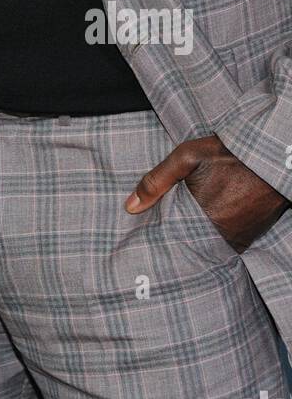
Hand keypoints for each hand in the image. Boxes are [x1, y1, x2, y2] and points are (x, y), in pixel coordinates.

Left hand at [124, 133, 290, 252]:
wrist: (267, 156)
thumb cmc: (226, 154)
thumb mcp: (186, 157)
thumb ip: (156, 182)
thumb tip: (130, 207)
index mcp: (201, 217)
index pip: (172, 237)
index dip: (162, 234)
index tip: (152, 234)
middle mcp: (220, 233)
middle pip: (190, 243)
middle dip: (180, 237)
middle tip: (172, 228)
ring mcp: (238, 237)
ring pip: (208, 245)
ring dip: (199, 237)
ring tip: (191, 224)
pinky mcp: (250, 236)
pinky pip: (227, 244)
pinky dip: (218, 236)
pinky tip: (211, 223)